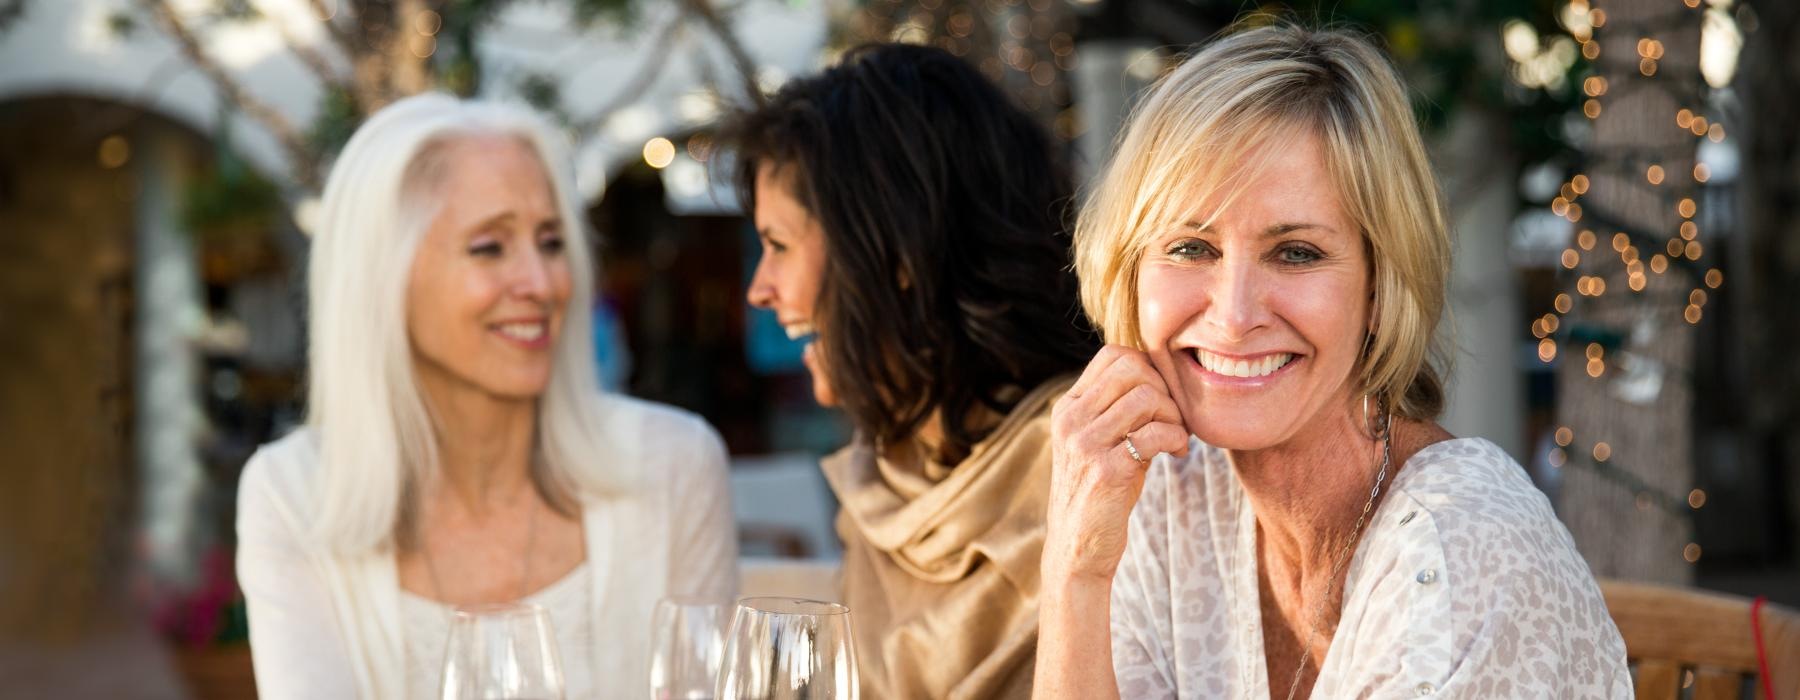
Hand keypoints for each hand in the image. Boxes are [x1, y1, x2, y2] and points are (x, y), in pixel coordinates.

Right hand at [1042, 345, 1189, 584]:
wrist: (1077, 550)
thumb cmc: (1098, 494)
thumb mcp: (1096, 444)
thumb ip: (1116, 410)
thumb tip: (1159, 377)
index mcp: (1068, 408)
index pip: (1113, 355)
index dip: (1148, 368)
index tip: (1161, 399)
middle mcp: (1071, 420)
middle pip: (1132, 369)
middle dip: (1165, 389)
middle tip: (1173, 418)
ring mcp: (1085, 445)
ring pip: (1147, 397)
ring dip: (1174, 416)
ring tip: (1176, 438)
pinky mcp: (1107, 471)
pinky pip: (1156, 434)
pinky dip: (1176, 439)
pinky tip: (1176, 454)